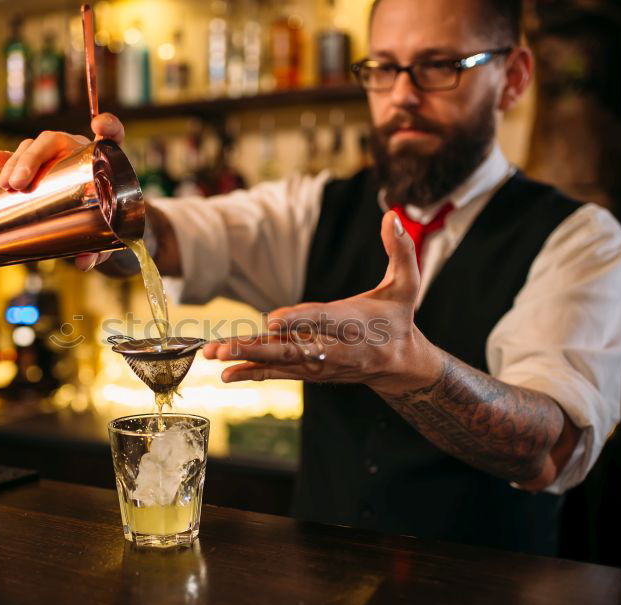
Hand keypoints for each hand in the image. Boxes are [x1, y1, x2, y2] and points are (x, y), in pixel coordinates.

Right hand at [0, 113, 125, 271]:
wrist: (97, 219)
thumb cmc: (105, 223)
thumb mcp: (105, 236)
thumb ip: (99, 250)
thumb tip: (83, 263)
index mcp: (104, 159)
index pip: (112, 135)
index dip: (109, 126)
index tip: (99, 127)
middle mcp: (79, 151)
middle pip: (54, 141)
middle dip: (33, 158)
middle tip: (21, 183)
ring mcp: (57, 156)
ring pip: (34, 148)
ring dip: (17, 161)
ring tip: (7, 184)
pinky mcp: (39, 168)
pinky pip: (20, 158)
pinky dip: (5, 158)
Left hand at [202, 211, 442, 393]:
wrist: (400, 365)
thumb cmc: (399, 318)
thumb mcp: (407, 284)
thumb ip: (401, 251)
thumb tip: (394, 215)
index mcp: (354, 322)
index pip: (324, 319)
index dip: (299, 319)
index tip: (273, 319)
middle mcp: (334, 347)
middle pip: (292, 348)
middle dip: (257, 348)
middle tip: (223, 347)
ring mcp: (320, 364)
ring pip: (279, 362)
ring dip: (245, 358)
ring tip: (214, 356)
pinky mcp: (311, 372)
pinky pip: (279, 373)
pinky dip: (253, 372)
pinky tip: (227, 374)